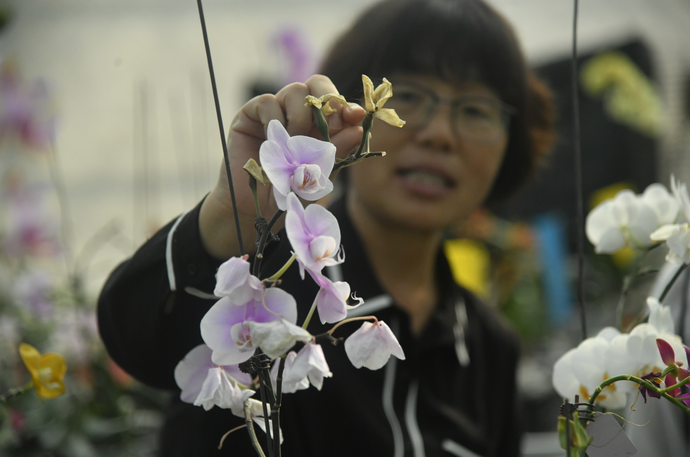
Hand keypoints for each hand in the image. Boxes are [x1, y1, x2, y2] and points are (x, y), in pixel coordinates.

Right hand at [199, 74, 365, 259]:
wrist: (257, 208)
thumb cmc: (289, 193)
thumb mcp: (320, 173)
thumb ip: (337, 151)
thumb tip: (359, 129)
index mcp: (318, 125)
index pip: (335, 103)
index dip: (346, 104)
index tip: (355, 116)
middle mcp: (298, 114)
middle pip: (317, 84)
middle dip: (327, 99)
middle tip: (328, 121)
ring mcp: (275, 112)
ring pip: (296, 91)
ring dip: (300, 118)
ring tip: (294, 145)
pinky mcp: (250, 115)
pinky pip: (268, 102)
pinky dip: (274, 120)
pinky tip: (274, 142)